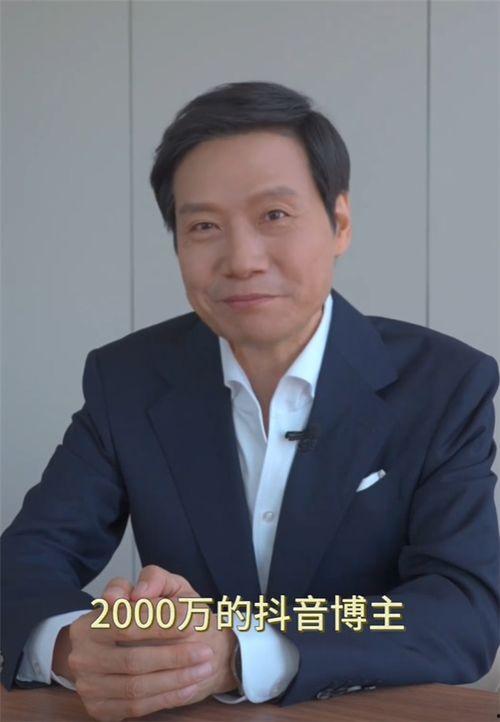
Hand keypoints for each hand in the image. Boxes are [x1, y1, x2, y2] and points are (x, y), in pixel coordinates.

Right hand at [64, 567, 237, 720]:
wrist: (128, 649)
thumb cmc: (150, 615)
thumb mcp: (158, 588)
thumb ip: (154, 579)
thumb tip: (141, 593)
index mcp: (90, 622)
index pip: (127, 624)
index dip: (161, 623)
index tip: (193, 621)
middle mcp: (82, 655)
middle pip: (132, 660)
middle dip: (174, 657)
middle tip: (205, 652)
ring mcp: (87, 686)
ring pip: (135, 687)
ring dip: (175, 679)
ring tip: (204, 668)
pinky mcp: (99, 709)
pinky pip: (135, 708)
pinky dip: (166, 698)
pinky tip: (189, 686)